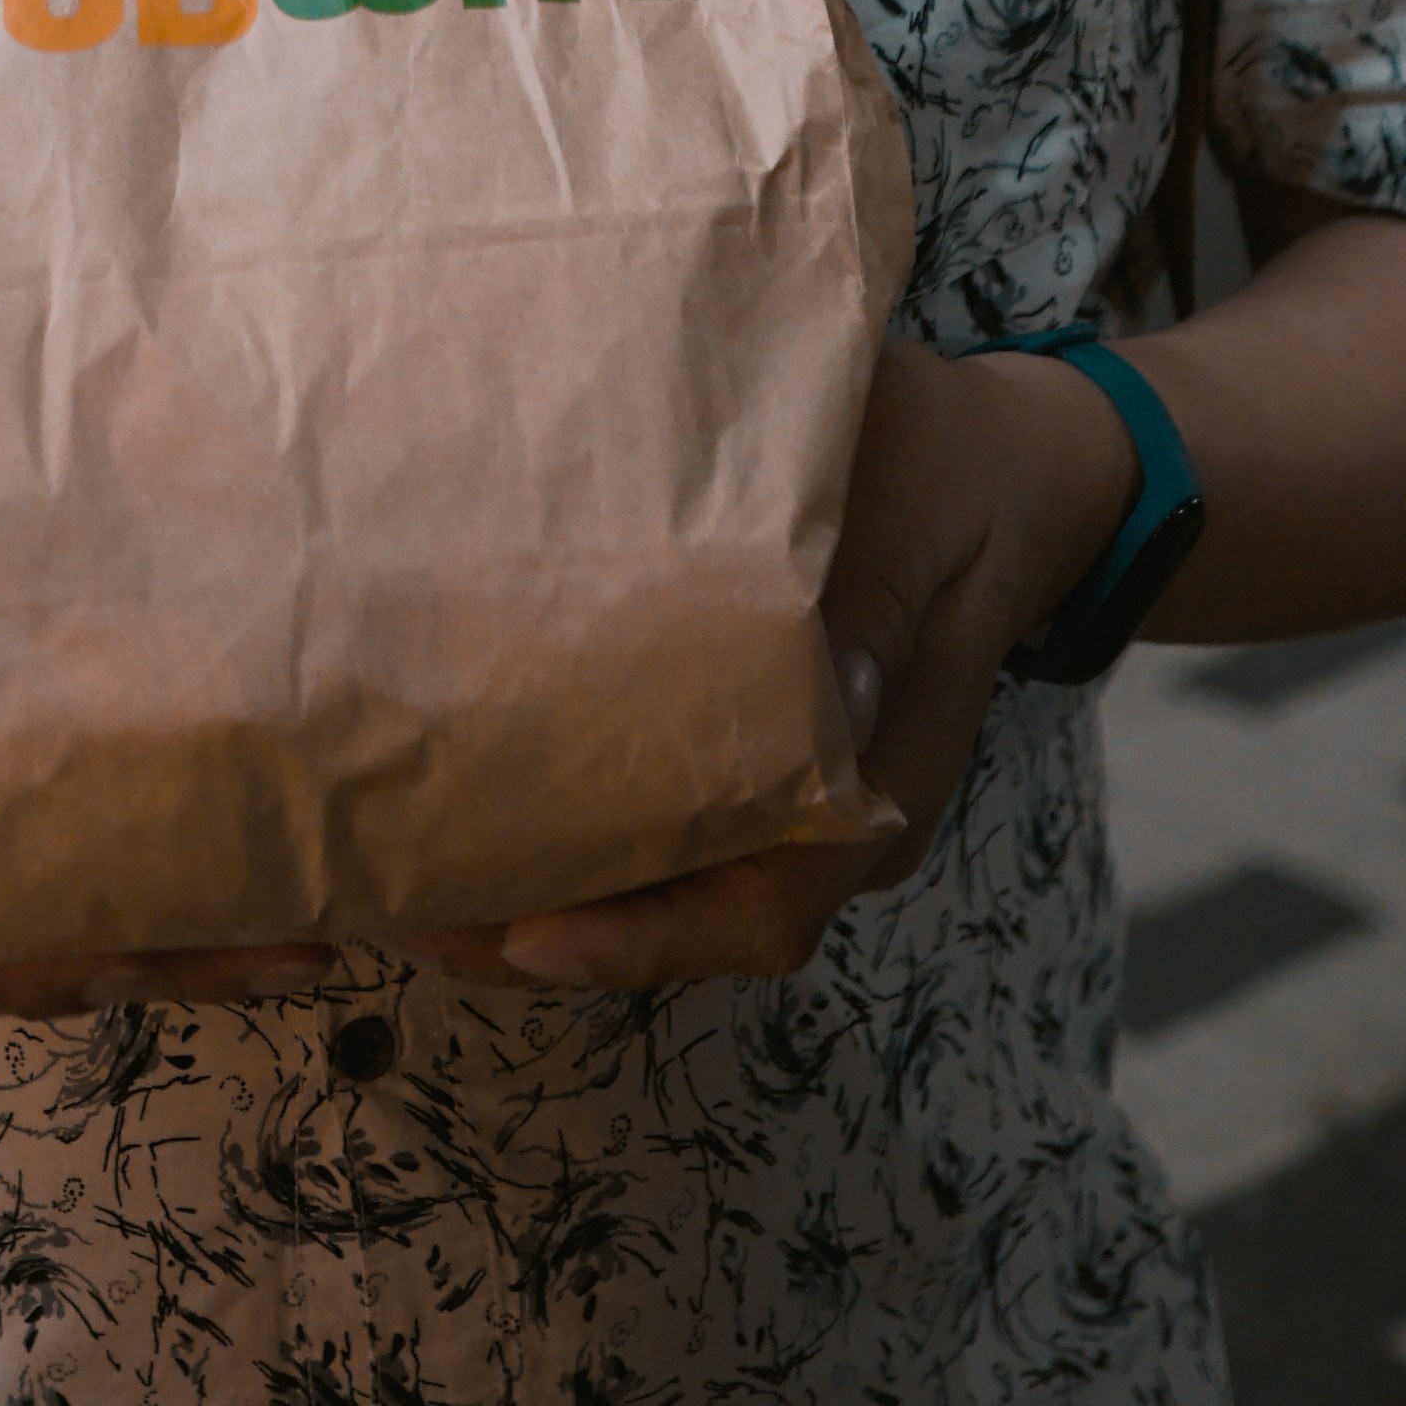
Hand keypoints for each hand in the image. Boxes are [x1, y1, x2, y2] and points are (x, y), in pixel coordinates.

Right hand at [0, 489, 332, 1014]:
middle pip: (27, 960)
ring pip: (67, 934)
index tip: (149, 947)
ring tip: (325, 907)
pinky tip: (264, 845)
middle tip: (301, 929)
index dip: (43, 961)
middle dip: (161, 958)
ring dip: (187, 931)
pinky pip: (68, 870)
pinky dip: (161, 872)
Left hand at [419, 338, 1142, 994]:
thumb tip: (818, 698)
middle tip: (398, 897)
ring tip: (397, 859)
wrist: (1008, 464)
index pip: (762, 911)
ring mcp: (792, 804)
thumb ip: (870, 599)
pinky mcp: (751, 763)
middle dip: (542, 929)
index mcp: (881, 785)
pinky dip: (561, 829)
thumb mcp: (920, 509)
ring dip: (535, 887)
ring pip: (657, 892)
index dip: (643, 940)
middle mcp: (832, 827)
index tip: (527, 936)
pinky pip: (651, 829)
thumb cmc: (950, 471)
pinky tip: (461, 786)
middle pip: (684, 926)